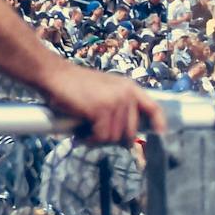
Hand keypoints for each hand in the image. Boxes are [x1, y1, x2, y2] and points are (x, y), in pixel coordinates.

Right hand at [35, 60, 163, 145]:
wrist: (54, 76)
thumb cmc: (75, 85)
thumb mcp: (105, 90)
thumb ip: (119, 105)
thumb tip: (128, 134)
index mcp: (129, 88)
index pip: (153, 108)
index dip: (158, 124)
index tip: (160, 136)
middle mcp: (126, 94)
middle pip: (130, 132)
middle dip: (112, 138)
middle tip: (95, 132)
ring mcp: (115, 102)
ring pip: (114, 138)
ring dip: (97, 138)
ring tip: (84, 128)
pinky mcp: (101, 110)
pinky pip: (101, 138)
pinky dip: (89, 139)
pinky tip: (80, 131)